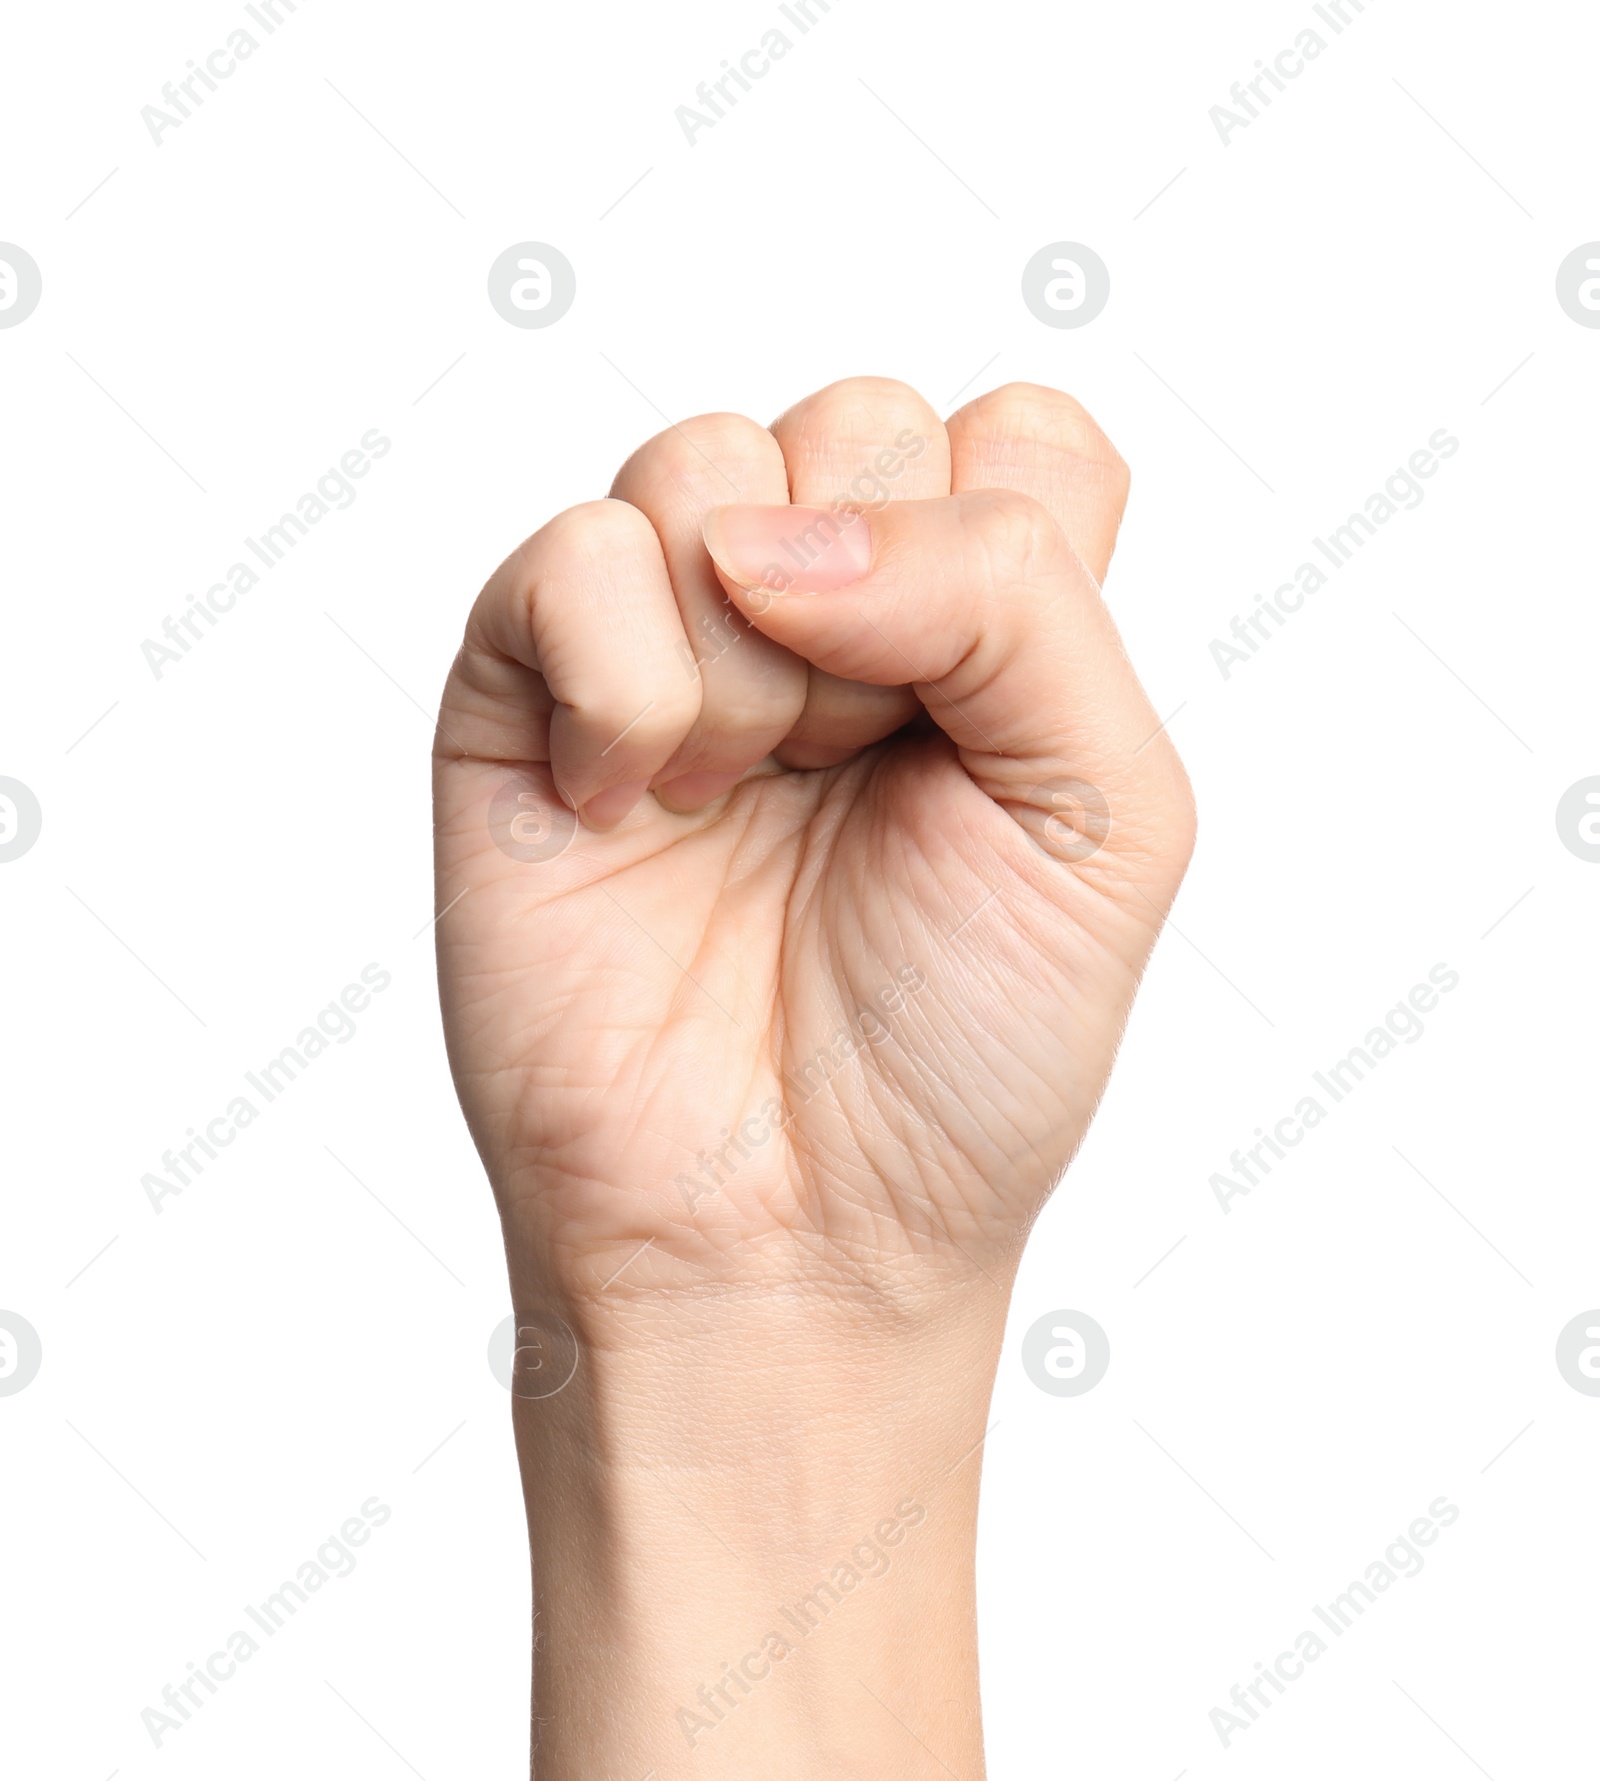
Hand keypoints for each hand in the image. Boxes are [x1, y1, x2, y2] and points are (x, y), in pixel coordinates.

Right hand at [433, 377, 1192, 1315]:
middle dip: (880, 603)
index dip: (1007, 549)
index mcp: (984, 640)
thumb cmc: (961, 1056)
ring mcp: (674, 652)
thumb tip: (773, 533)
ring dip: (753, 654)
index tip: (983, 725)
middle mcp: (831, 623)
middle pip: (859, 421)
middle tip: (859, 776)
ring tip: (745, 799)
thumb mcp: (1104, 815)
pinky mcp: (527, 702)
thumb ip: (1017, 593)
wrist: (789, 1236)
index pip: (1018, 437)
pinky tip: (632, 809)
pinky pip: (569, 557)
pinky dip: (621, 683)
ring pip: (704, 461)